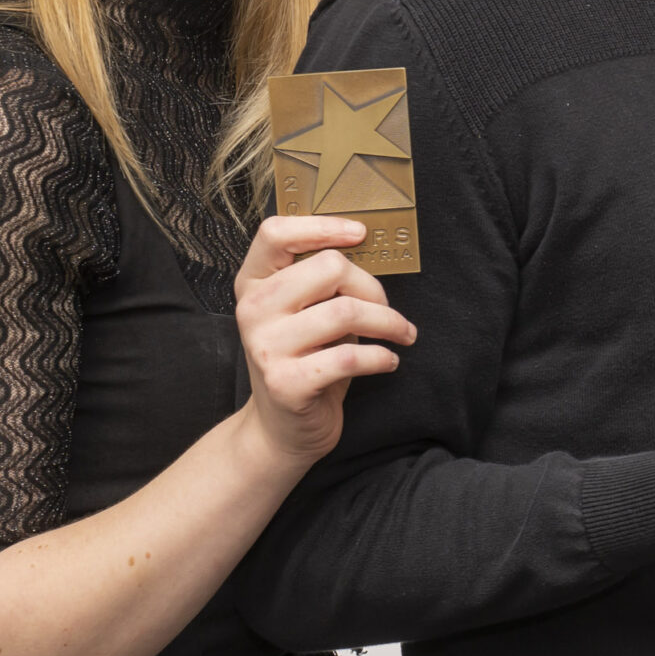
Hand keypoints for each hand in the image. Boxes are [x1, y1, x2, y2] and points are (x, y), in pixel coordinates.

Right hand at [234, 216, 416, 468]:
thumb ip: (321, 281)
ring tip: (402, 334)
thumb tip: (370, 245)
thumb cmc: (306, 359)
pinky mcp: (286, 382)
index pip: (275, 232)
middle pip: (329, 267)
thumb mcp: (304, 312)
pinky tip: (389, 361)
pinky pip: (351, 356)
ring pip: (347, 311)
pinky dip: (381, 357)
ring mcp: (266, 347)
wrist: (281, 429)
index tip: (360, 234)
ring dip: (389, 322)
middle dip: (372, 286)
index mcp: (253, 284)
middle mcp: (252, 310)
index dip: (322, 226)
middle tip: (386, 308)